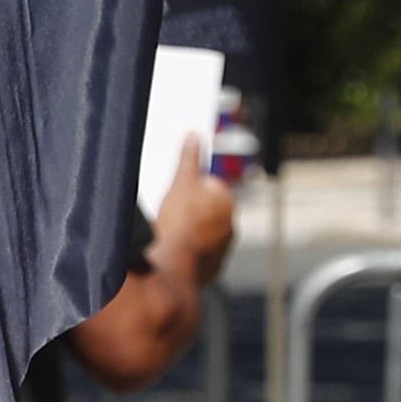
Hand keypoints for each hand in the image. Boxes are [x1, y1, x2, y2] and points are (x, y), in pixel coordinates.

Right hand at [152, 160, 238, 277]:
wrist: (174, 262)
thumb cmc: (179, 220)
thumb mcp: (181, 182)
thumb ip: (190, 158)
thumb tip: (194, 135)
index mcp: (226, 201)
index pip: (209, 185)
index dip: (189, 187)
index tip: (175, 194)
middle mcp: (231, 224)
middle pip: (207, 210)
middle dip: (191, 210)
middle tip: (169, 212)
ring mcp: (224, 247)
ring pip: (204, 233)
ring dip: (190, 231)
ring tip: (170, 232)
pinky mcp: (214, 266)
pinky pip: (201, 253)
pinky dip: (190, 251)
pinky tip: (174, 249)